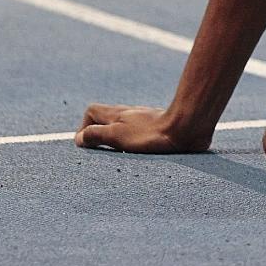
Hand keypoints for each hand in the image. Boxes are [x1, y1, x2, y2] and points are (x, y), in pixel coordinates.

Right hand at [74, 103, 209, 153]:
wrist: (185, 128)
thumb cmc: (150, 134)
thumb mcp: (117, 136)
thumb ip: (97, 136)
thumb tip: (79, 138)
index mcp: (117, 114)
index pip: (93, 111)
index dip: (85, 126)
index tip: (87, 144)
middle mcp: (130, 113)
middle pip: (109, 118)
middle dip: (102, 133)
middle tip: (103, 151)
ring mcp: (146, 118)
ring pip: (126, 124)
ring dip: (119, 137)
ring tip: (122, 155)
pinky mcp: (161, 126)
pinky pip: (143, 131)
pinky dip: (137, 140)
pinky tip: (144, 152)